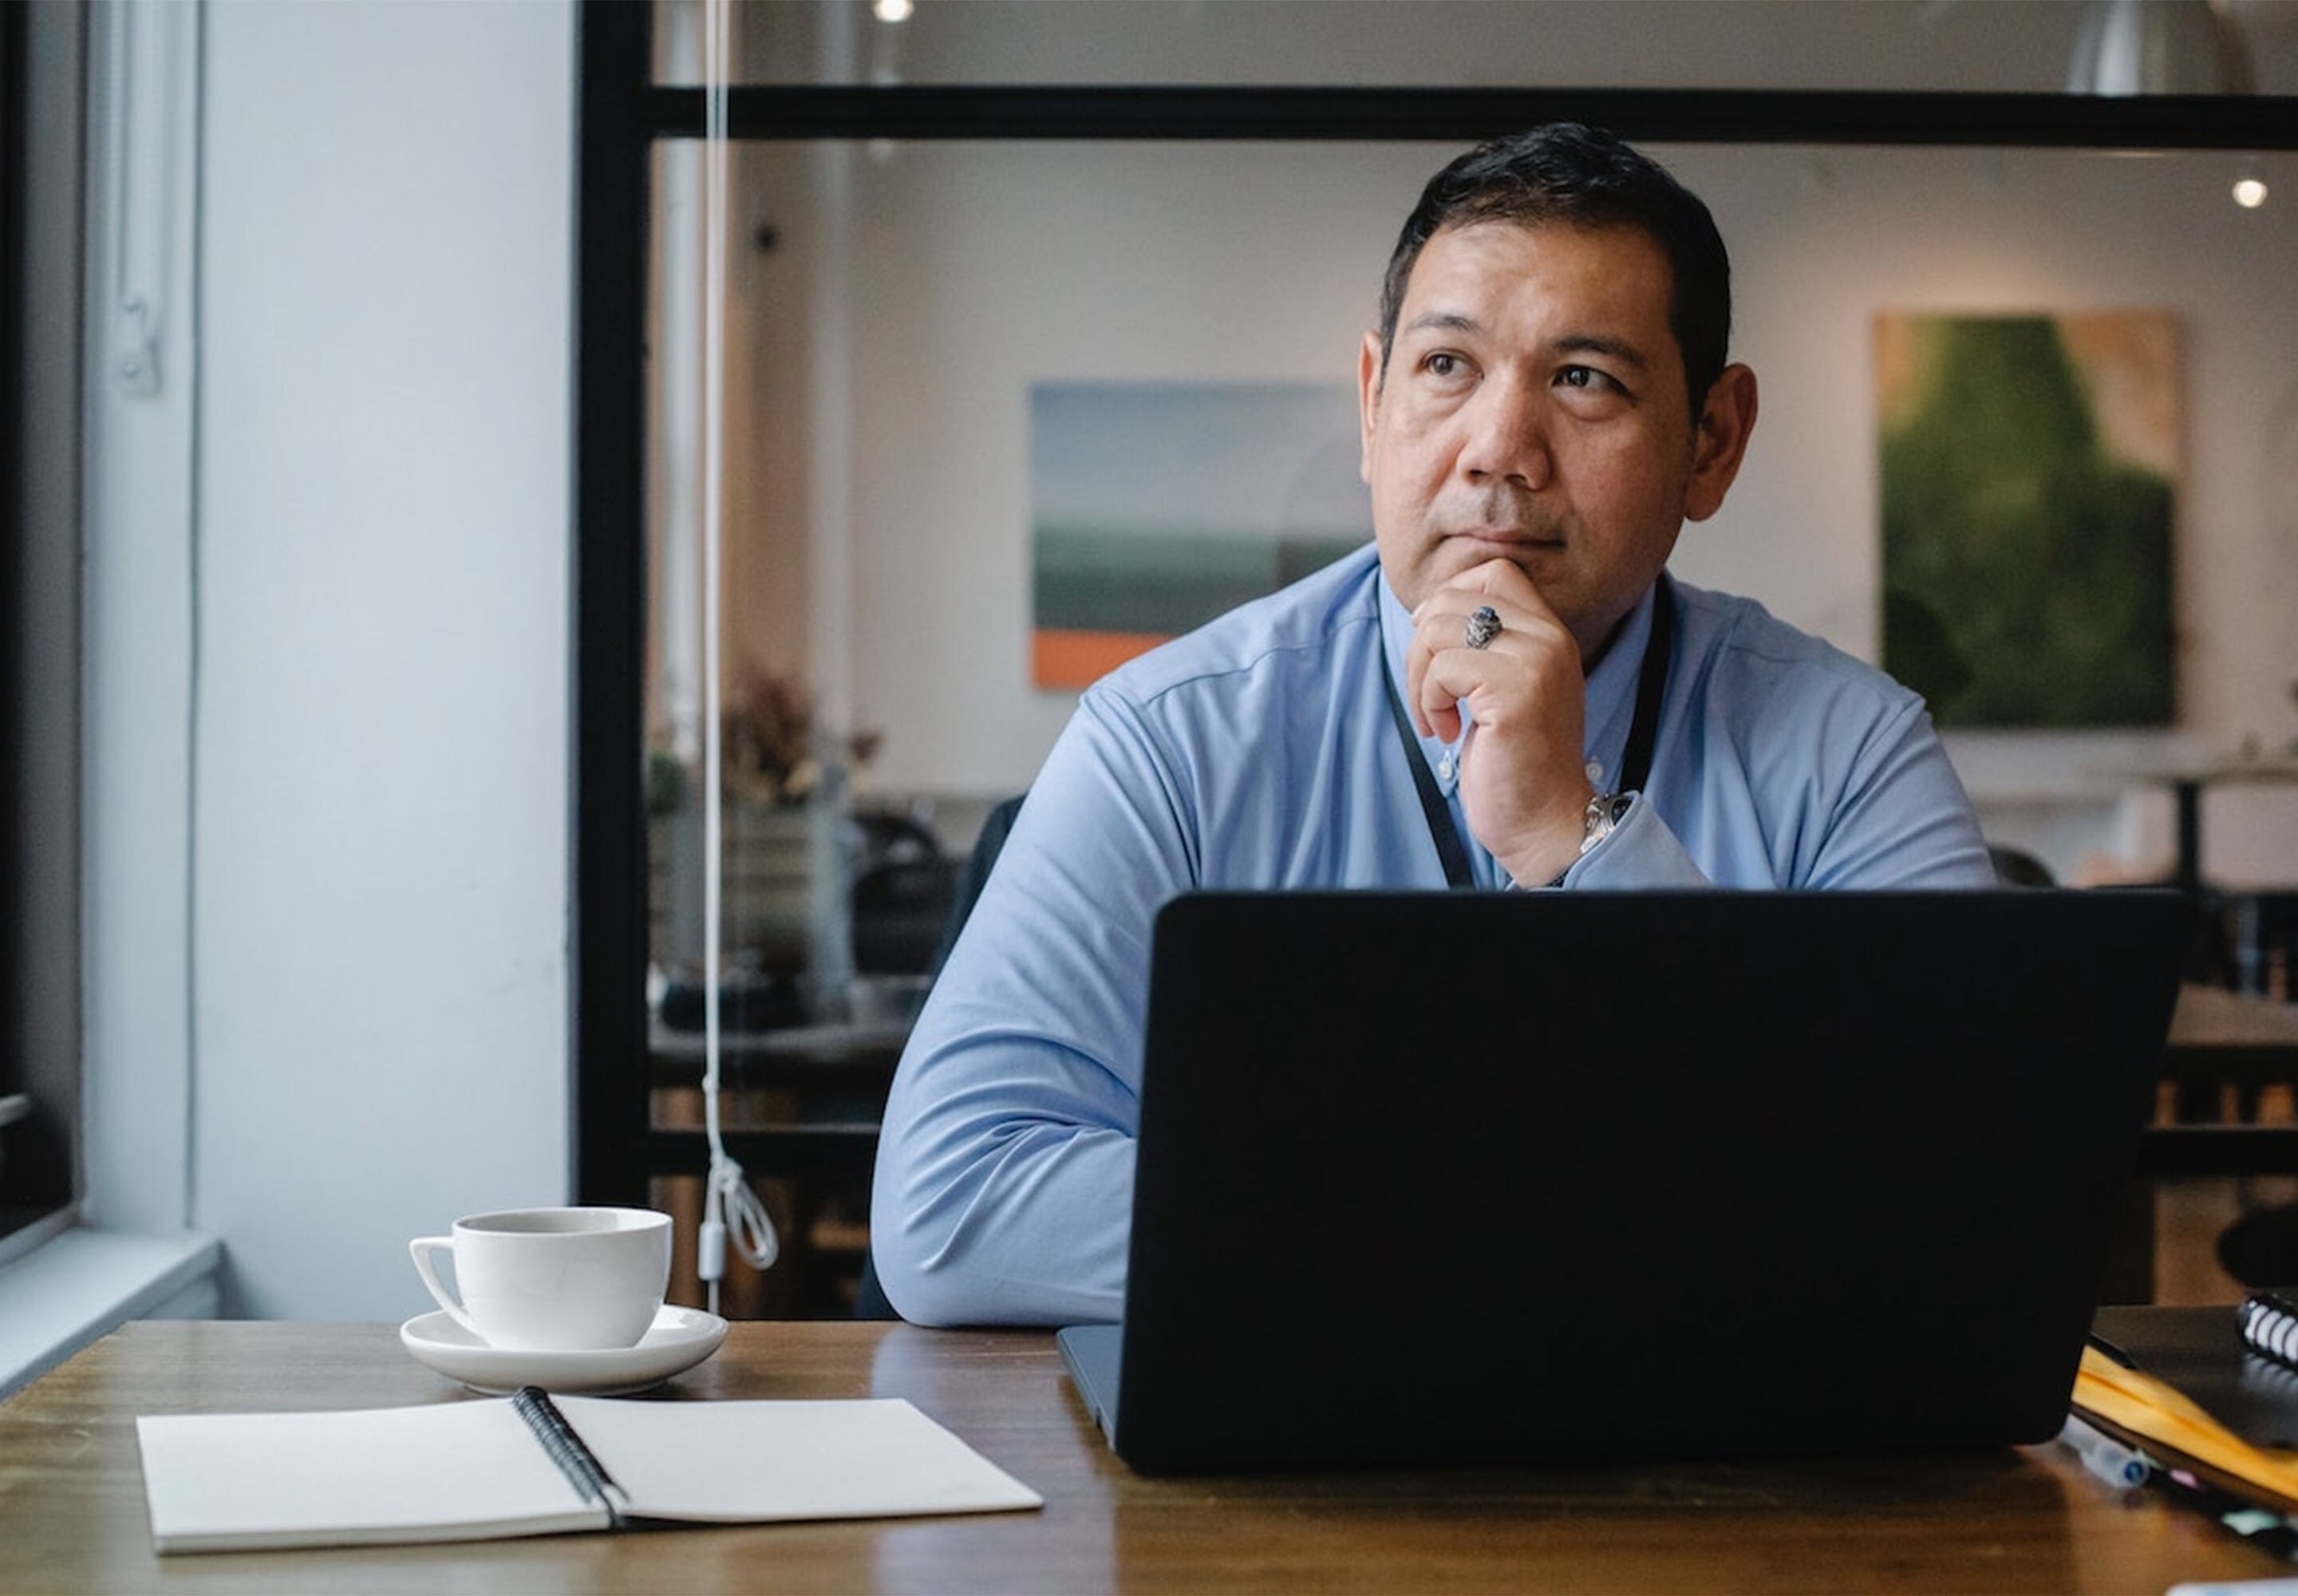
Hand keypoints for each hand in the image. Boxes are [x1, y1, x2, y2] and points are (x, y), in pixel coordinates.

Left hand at [1404, 559, 1594, 885]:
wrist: (1545, 821)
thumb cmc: (1514, 761)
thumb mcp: (1503, 687)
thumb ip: (1482, 644)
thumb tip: (1425, 611)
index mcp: (1550, 633)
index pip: (1493, 574)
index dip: (1450, 602)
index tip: (1440, 655)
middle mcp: (1549, 639)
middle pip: (1453, 599)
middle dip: (1421, 648)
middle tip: (1430, 696)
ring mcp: (1535, 662)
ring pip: (1437, 630)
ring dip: (1420, 680)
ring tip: (1438, 718)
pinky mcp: (1515, 693)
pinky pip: (1442, 670)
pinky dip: (1428, 704)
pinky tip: (1449, 734)